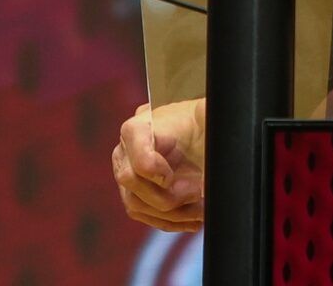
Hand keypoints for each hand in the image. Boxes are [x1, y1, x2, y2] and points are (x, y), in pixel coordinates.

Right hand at [113, 98, 206, 230]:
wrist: (195, 134)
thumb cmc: (197, 120)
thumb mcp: (203, 113)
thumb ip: (204, 111)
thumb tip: (208, 110)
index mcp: (136, 129)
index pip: (134, 156)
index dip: (153, 171)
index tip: (172, 176)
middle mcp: (124, 154)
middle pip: (133, 185)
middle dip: (168, 196)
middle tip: (199, 193)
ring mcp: (126, 177)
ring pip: (138, 206)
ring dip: (173, 214)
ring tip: (202, 210)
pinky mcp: (134, 196)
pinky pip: (146, 217)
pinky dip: (171, 222)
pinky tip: (194, 220)